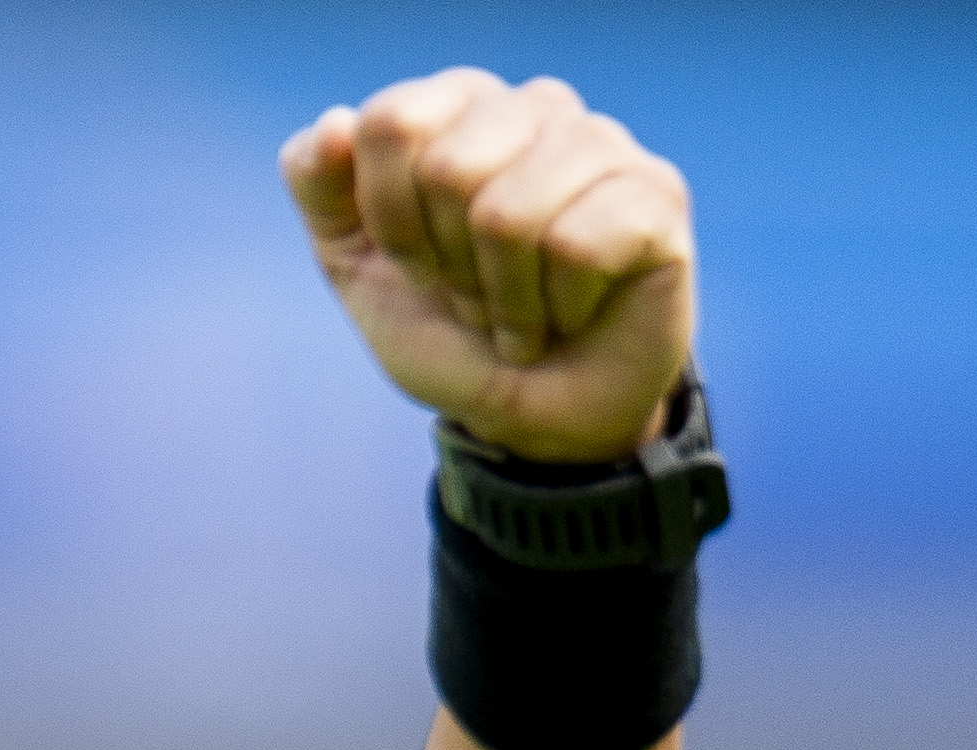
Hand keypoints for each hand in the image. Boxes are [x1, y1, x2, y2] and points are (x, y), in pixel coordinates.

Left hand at [283, 70, 695, 464]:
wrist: (531, 416)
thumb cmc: (452, 329)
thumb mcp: (357, 263)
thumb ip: (319, 187)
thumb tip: (334, 123)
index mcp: (463, 105)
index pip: (388, 123)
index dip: (389, 221)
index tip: (418, 263)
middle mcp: (536, 106)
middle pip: (446, 169)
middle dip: (445, 266)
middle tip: (475, 296)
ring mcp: (604, 144)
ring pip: (508, 214)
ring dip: (501, 298)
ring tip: (522, 312)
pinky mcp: (657, 196)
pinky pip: (576, 248)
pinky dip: (558, 310)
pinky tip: (573, 315)